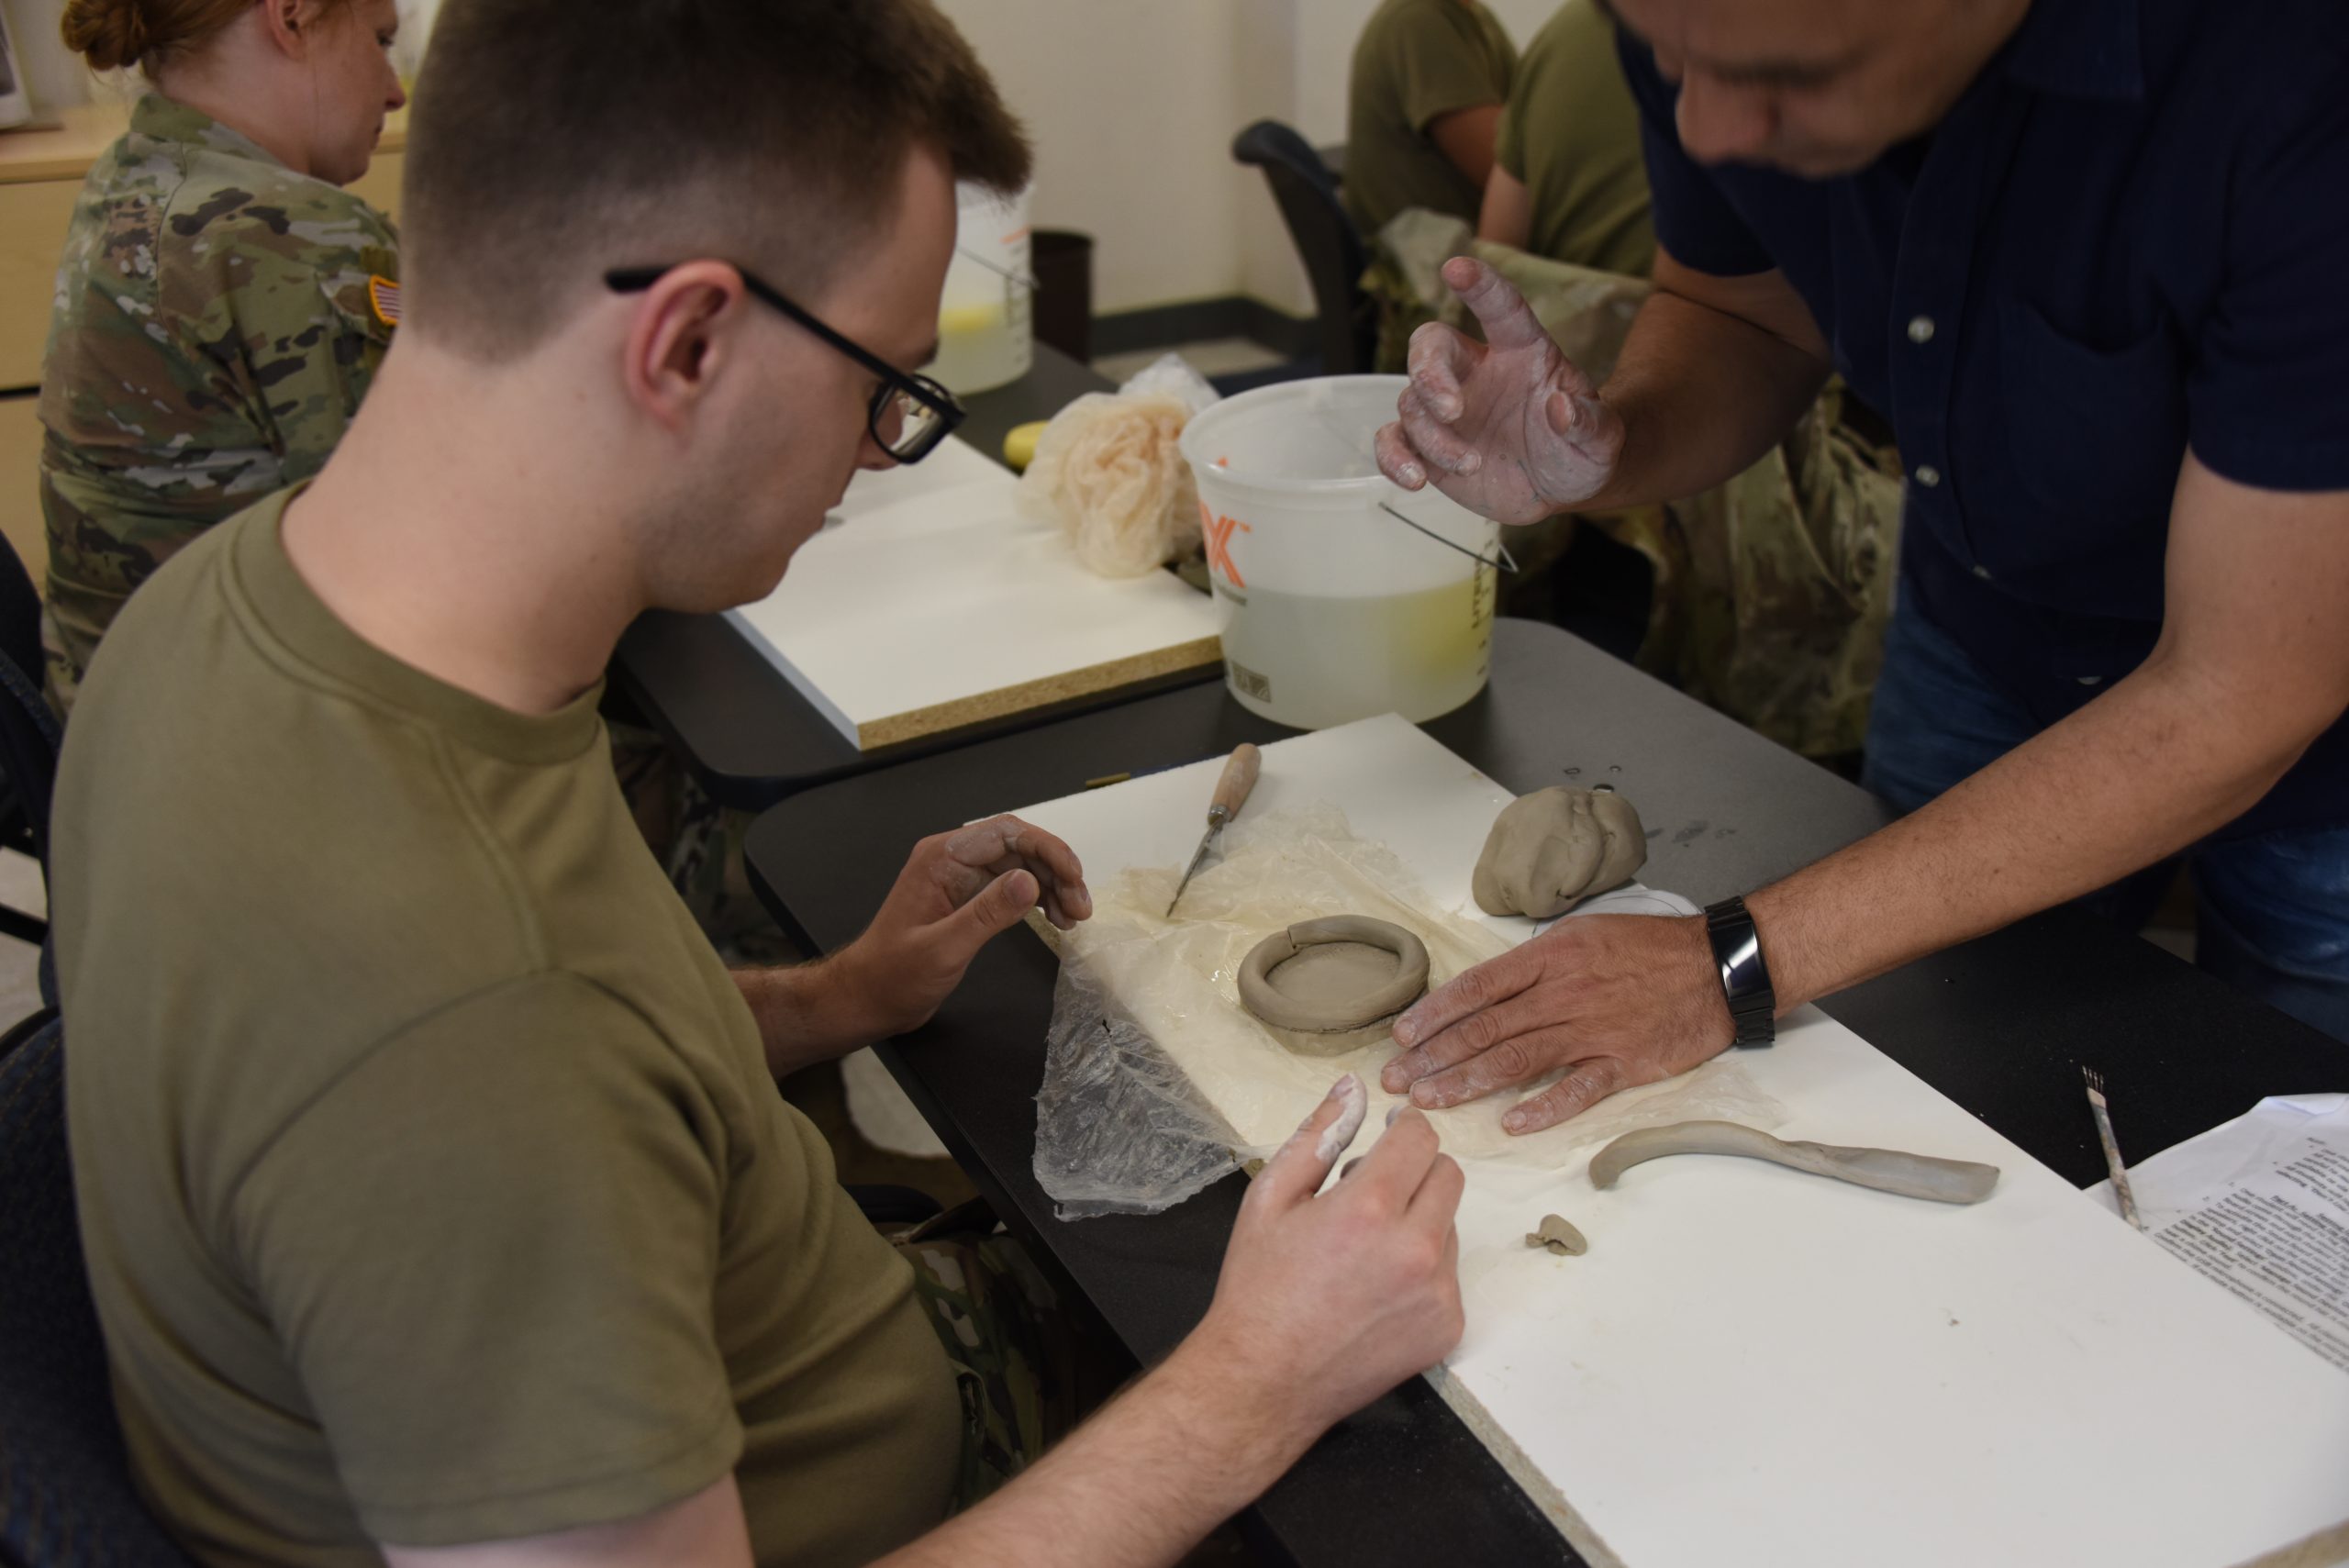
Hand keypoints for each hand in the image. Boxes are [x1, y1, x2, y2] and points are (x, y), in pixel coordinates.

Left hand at [834, 816, 1091, 1039]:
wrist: (867, 999)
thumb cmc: (893, 976)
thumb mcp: (943, 949)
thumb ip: (987, 914)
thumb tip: (1031, 882)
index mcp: (942, 858)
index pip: (1007, 833)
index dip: (1048, 849)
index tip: (1074, 878)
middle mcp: (954, 860)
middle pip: (1020, 847)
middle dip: (1056, 871)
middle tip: (1081, 907)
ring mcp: (962, 879)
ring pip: (1021, 867)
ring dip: (1052, 887)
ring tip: (1075, 918)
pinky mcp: (968, 900)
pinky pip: (1012, 888)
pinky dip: (1038, 900)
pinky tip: (1056, 920)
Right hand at [1182, 1077, 1465, 1448]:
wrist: (1264, 1380)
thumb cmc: (1259, 1286)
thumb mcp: (1271, 1197)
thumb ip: (1318, 1135)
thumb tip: (1354, 1086)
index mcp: (1367, 1209)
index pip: (1420, 1138)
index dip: (1402, 1128)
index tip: (1387, 1134)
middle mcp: (1415, 1249)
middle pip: (1448, 1174)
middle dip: (1415, 1170)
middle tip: (1370, 1192)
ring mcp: (1438, 1293)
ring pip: (1450, 1224)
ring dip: (1419, 1220)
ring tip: (1366, 1249)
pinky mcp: (1448, 1327)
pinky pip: (1450, 1274)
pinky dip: (1423, 1270)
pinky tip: (1378, 1288)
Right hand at [1373, 256, 1624, 524]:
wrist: (1558, 488)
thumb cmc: (1580, 449)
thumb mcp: (1602, 441)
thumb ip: (1589, 424)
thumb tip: (1562, 409)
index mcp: (1521, 351)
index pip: (1501, 308)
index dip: (1480, 286)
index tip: (1456, 268)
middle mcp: (1476, 371)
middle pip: (1431, 346)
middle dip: (1430, 373)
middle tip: (1452, 410)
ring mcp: (1446, 409)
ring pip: (1412, 403)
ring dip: (1434, 438)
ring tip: (1472, 465)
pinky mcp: (1427, 446)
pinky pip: (1391, 441)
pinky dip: (1391, 458)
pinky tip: (1414, 480)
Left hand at [1380, 914, 1734, 1132]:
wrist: (1716, 966)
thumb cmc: (1648, 948)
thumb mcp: (1583, 935)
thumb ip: (1535, 963)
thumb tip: (1487, 988)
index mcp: (1550, 957)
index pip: (1478, 987)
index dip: (1435, 1013)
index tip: (1402, 1036)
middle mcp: (1563, 992)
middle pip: (1486, 1027)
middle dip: (1435, 1055)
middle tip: (1398, 1079)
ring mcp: (1592, 1029)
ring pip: (1517, 1059)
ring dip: (1468, 1082)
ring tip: (1430, 1101)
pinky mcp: (1623, 1062)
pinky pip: (1576, 1089)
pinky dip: (1543, 1107)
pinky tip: (1509, 1123)